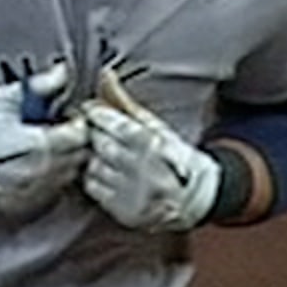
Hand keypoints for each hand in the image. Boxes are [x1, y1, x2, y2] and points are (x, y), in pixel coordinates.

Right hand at [0, 63, 90, 213]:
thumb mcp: (4, 99)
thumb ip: (39, 86)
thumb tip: (63, 71)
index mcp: (40, 144)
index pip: (81, 135)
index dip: (77, 122)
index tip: (67, 116)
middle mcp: (40, 172)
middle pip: (79, 158)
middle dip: (73, 142)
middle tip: (58, 130)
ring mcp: (33, 192)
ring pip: (67, 177)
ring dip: (63, 162)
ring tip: (44, 149)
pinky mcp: (24, 205)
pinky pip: (50, 193)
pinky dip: (49, 179)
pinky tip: (33, 167)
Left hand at [79, 67, 220, 231]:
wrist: (195, 199)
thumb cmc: (173, 156)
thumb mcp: (155, 126)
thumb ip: (125, 102)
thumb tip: (105, 75)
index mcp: (152, 143)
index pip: (111, 123)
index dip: (96, 114)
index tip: (91, 111)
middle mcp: (142, 168)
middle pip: (99, 143)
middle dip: (94, 135)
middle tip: (98, 132)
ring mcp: (132, 192)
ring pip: (93, 166)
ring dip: (94, 158)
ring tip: (109, 156)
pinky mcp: (124, 212)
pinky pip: (93, 188)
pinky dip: (94, 178)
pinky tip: (108, 174)